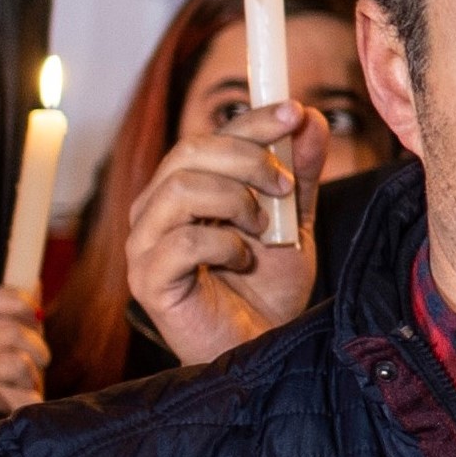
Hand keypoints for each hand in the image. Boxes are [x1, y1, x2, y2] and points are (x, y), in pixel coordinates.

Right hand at [0, 285, 45, 409]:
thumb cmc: (5, 382)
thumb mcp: (12, 346)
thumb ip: (21, 317)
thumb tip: (34, 282)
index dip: (17, 301)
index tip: (37, 315)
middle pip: (9, 331)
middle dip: (35, 344)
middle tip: (38, 360)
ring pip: (16, 362)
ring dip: (32, 374)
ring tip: (24, 384)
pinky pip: (22, 396)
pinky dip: (31, 400)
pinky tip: (20, 404)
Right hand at [127, 103, 327, 368]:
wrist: (265, 345)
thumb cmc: (268, 286)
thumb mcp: (294, 222)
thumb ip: (299, 174)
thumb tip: (309, 118)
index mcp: (187, 189)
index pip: (210, 137)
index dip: (252, 120)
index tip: (295, 112)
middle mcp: (157, 210)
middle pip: (189, 152)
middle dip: (248, 159)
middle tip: (285, 186)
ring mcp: (145, 245)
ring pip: (180, 189)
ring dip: (235, 201)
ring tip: (264, 229)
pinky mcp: (147, 280)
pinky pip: (180, 242)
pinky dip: (224, 244)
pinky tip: (245, 260)